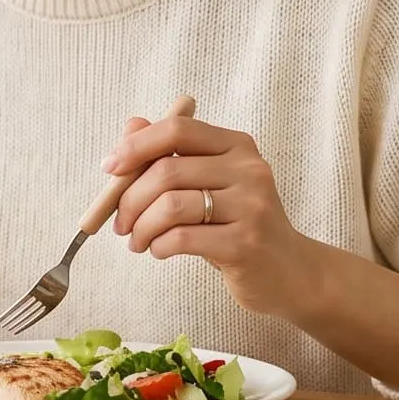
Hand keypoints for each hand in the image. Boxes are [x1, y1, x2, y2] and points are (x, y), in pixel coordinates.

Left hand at [105, 112, 326, 320]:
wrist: (288, 272)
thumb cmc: (237, 225)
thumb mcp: (207, 184)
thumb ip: (170, 154)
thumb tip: (129, 126)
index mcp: (237, 146)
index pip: (177, 130)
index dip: (136, 146)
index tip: (109, 168)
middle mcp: (249, 170)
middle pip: (166, 171)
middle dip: (129, 199)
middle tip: (120, 223)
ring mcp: (251, 206)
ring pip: (171, 206)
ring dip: (141, 227)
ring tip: (137, 242)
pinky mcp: (246, 243)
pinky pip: (182, 238)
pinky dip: (158, 245)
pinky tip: (158, 251)